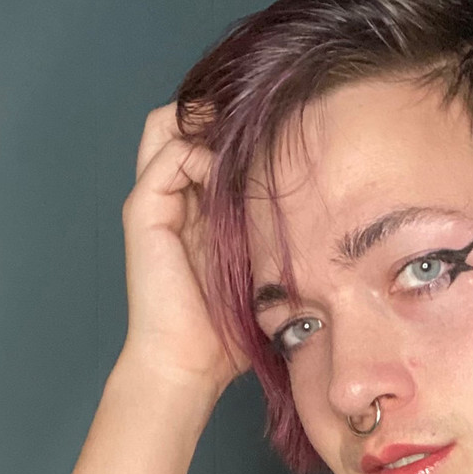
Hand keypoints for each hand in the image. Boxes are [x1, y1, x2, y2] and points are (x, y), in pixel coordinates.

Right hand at [120, 103, 250, 391]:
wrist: (190, 363)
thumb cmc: (228, 330)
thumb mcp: (263, 271)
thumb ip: (275, 237)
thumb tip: (328, 212)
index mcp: (197, 210)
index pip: (203, 142)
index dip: (232, 124)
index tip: (277, 122)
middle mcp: (173, 198)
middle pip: (179, 123)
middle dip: (214, 109)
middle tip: (256, 114)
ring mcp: (154, 202)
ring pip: (165, 127)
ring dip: (205, 122)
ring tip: (243, 134)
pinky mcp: (144, 212)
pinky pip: (168, 157)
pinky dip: (199, 152)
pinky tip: (229, 172)